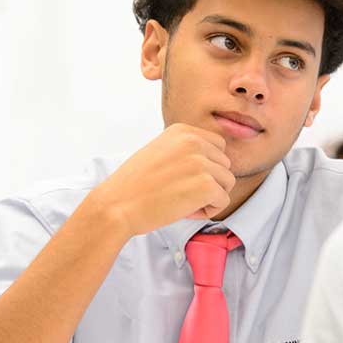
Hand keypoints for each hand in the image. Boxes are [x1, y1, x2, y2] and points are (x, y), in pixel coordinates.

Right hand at [90, 123, 234, 236]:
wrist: (116, 205)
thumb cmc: (133, 186)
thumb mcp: (159, 152)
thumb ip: (184, 150)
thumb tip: (211, 160)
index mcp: (182, 131)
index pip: (217, 147)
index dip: (205, 167)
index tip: (182, 178)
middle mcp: (193, 141)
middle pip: (224, 165)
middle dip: (208, 182)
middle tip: (180, 193)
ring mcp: (201, 163)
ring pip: (226, 183)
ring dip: (209, 197)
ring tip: (182, 202)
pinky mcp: (206, 185)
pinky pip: (223, 201)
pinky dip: (207, 211)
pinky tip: (184, 211)